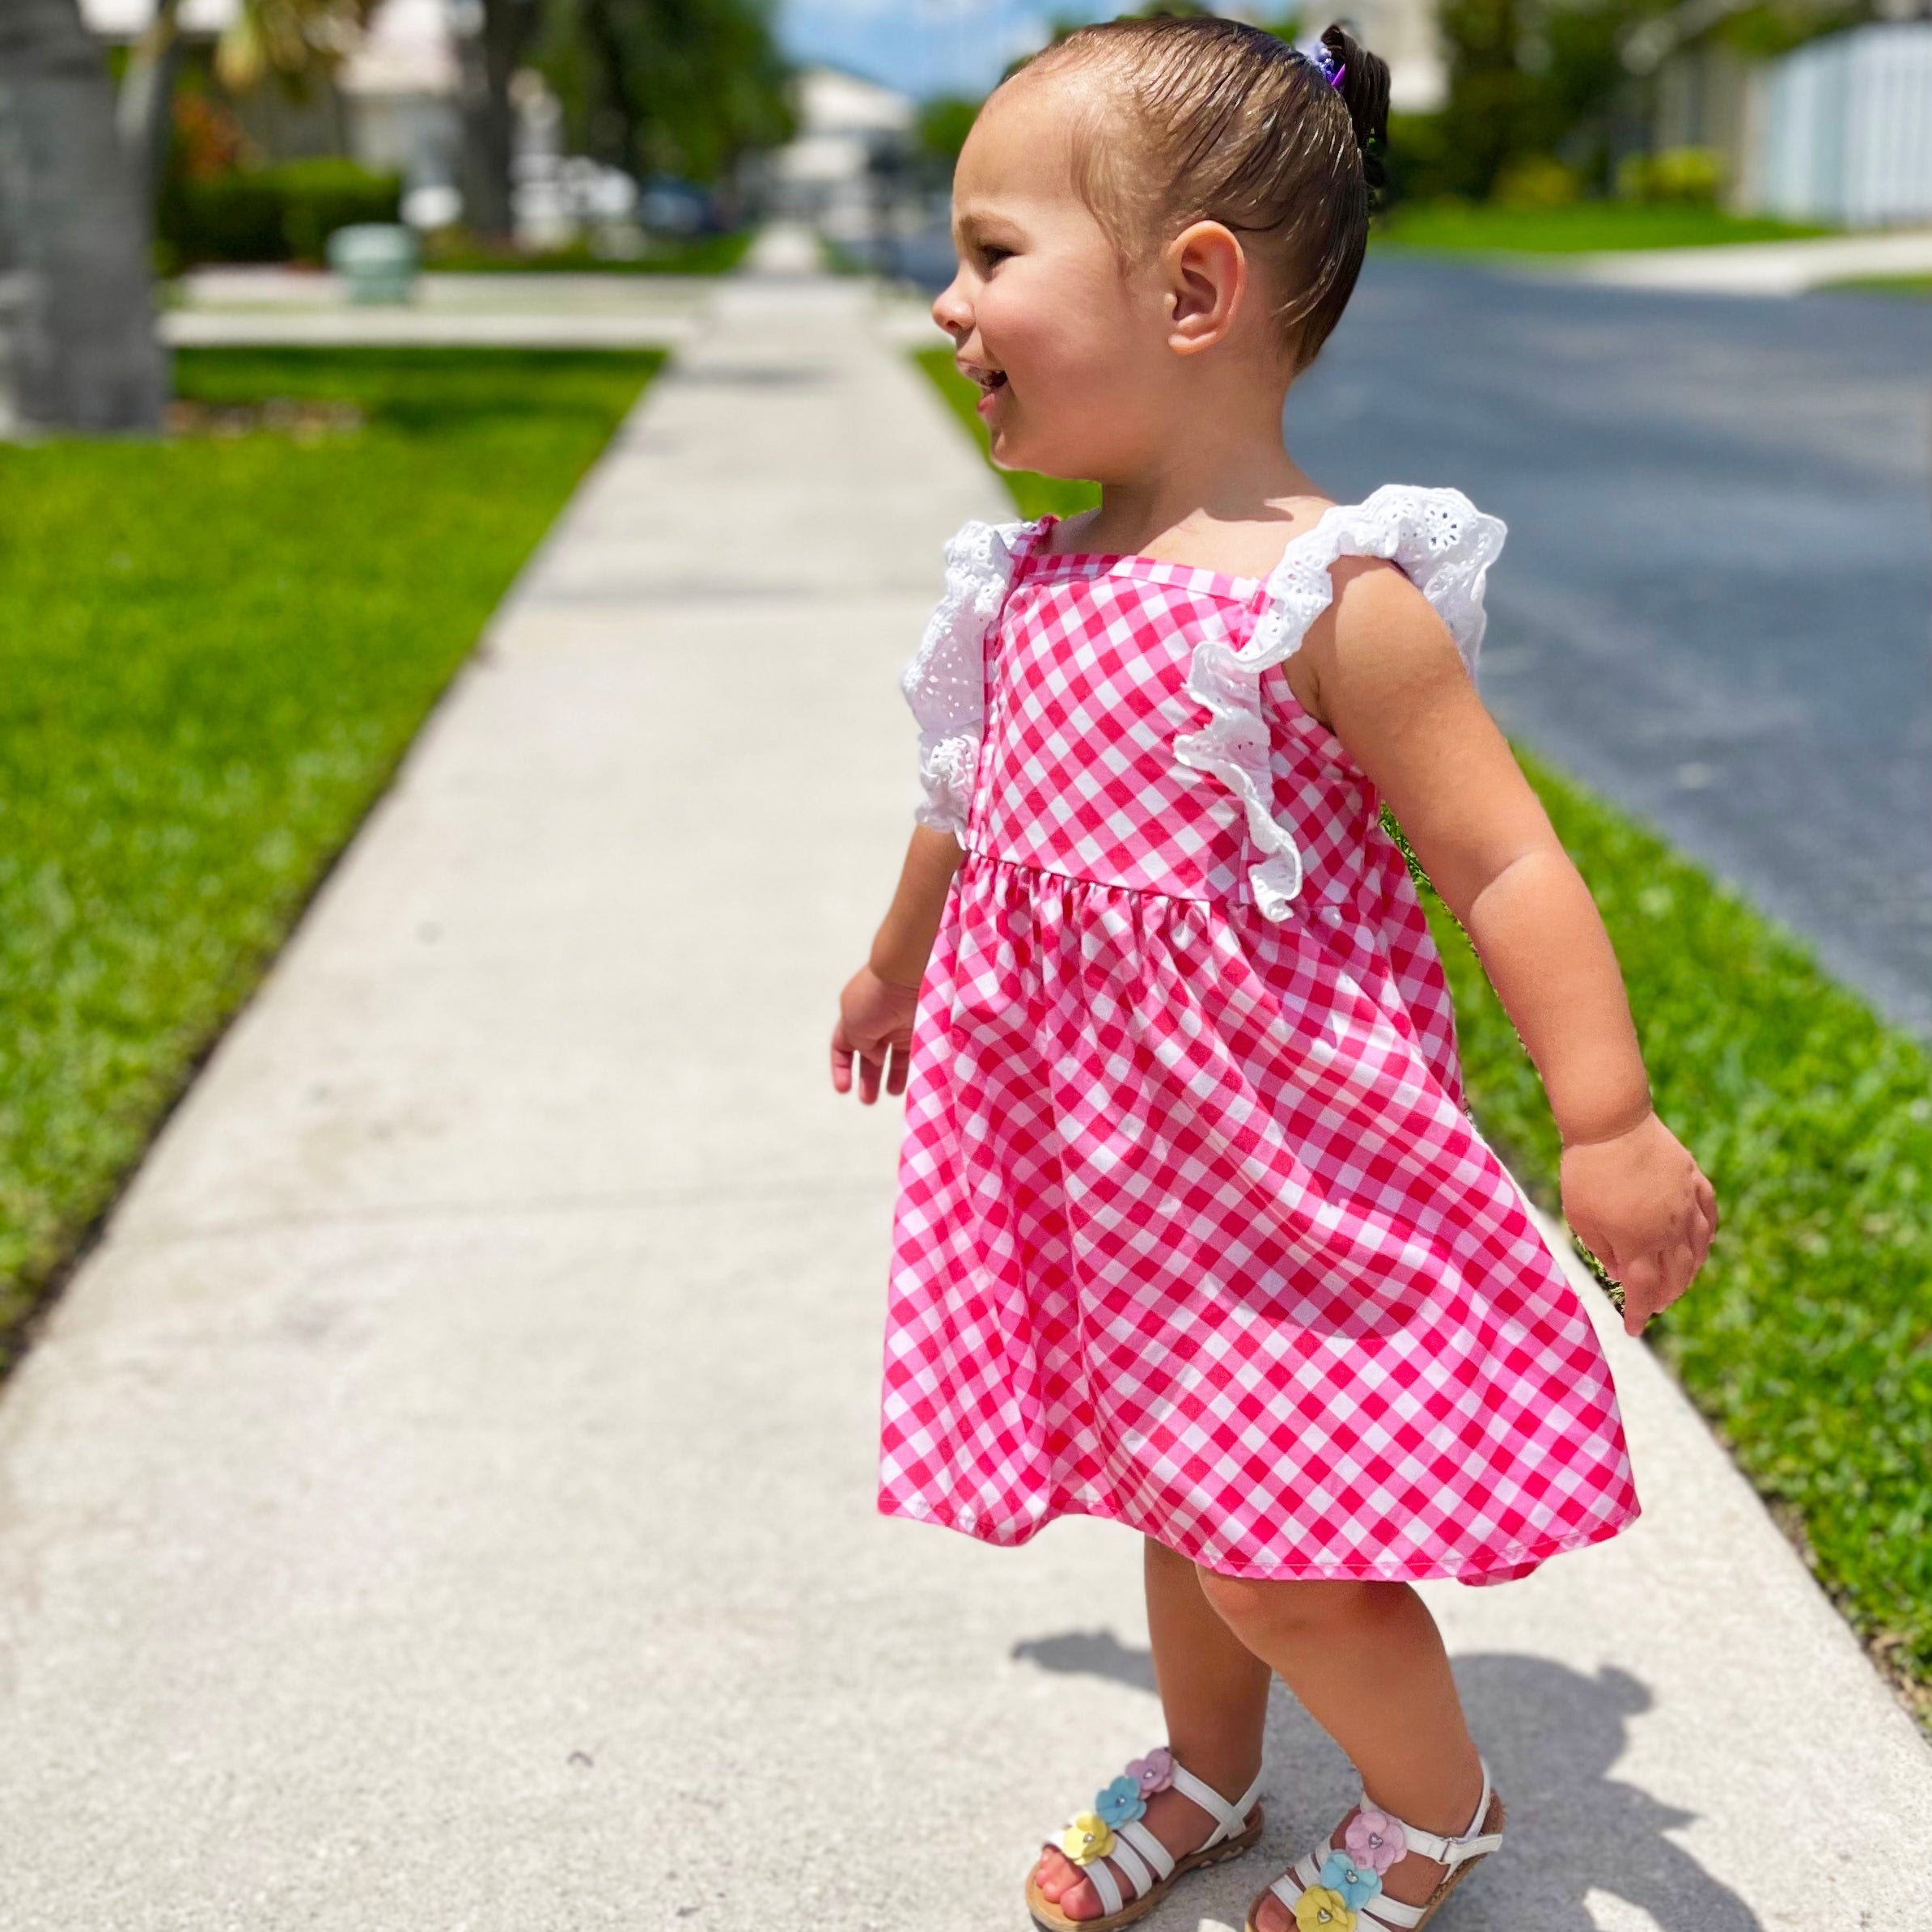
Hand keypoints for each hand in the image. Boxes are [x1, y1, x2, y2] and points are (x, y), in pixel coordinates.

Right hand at [831, 966, 919, 1104]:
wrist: (907, 974)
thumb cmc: (873, 998)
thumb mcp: (853, 1025)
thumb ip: (859, 1046)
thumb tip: (874, 1057)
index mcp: (853, 1016)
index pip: (843, 1046)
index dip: (841, 1068)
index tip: (843, 1090)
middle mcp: (876, 1020)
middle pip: (870, 1055)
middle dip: (868, 1078)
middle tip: (868, 1100)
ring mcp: (899, 1023)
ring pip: (894, 1056)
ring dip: (892, 1076)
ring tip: (890, 1093)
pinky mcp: (922, 1025)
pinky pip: (915, 1052)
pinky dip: (912, 1067)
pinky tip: (910, 1082)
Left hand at [1560, 1111, 1717, 1336]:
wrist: (1610, 1122)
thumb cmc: (1586, 1171)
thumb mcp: (1581, 1218)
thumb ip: (1603, 1251)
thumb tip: (1623, 1273)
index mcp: (1638, 1243)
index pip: (1643, 1291)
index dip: (1638, 1313)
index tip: (1632, 1329)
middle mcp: (1670, 1230)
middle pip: (1676, 1276)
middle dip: (1665, 1296)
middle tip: (1654, 1307)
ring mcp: (1686, 1204)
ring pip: (1698, 1250)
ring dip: (1689, 1273)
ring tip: (1678, 1284)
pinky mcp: (1693, 1179)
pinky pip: (1709, 1216)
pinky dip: (1707, 1236)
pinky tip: (1704, 1243)